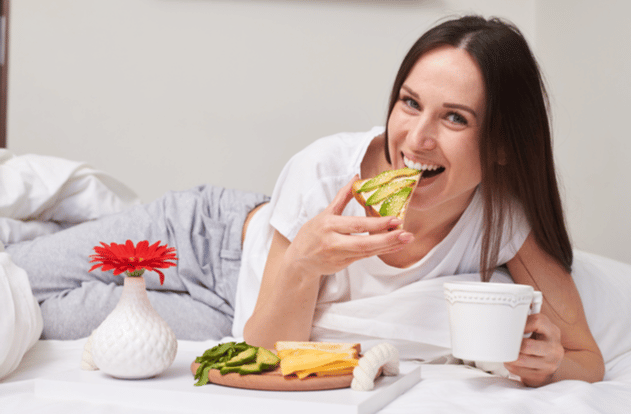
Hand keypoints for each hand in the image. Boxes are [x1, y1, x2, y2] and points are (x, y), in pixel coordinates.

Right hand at [285, 176, 413, 276]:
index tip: (395, 219)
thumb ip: (342, 197)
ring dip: (389, 246)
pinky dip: (382, 251)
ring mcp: (339, 256)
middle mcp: (333, 242)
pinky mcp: (343, 265)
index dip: (377, 224)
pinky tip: (394, 246)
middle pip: (363, 243)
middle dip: (387, 239)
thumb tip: (356, 178)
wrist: (299, 260)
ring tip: (406, 239)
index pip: (356, 225)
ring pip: (368, 252)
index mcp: (328, 225)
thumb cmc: (312, 234)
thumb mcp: (324, 213)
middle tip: (406, 234)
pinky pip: (366, 257)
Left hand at [504, 313, 564, 386]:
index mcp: (552, 331)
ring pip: (521, 360)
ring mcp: (550, 363)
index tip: (511, 326)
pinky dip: (511, 365)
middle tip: (505, 342)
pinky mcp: (542, 375)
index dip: (520, 324)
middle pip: (527, 345)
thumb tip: (505, 317)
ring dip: (509, 356)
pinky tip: (512, 361)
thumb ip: (526, 322)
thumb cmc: (538, 341)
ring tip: (506, 352)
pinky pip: (519, 370)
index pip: (537, 322)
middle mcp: (554, 347)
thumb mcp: (537, 329)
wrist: (548, 363)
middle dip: (513, 344)